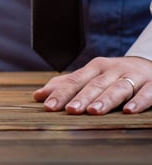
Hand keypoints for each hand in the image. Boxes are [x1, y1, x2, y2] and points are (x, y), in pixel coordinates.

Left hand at [33, 56, 151, 114]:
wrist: (150, 65)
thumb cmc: (113, 75)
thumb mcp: (91, 77)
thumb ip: (66, 85)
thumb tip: (37, 96)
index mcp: (95, 67)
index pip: (74, 80)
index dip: (61, 93)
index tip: (48, 106)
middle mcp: (113, 69)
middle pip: (95, 84)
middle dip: (82, 97)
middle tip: (70, 110)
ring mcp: (133, 76)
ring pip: (118, 88)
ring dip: (106, 99)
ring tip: (94, 111)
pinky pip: (146, 93)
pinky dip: (138, 101)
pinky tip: (129, 111)